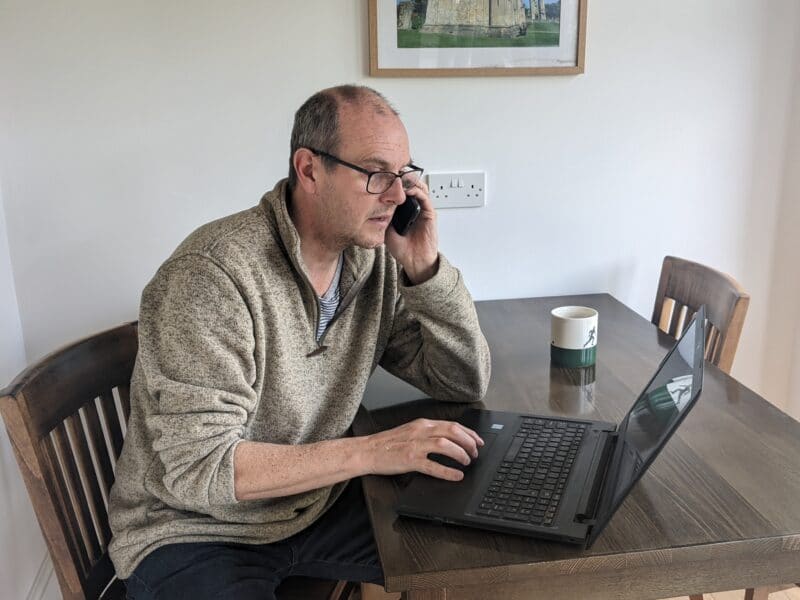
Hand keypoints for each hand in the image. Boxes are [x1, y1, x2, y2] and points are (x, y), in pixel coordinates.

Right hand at [362, 418, 483, 480]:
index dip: (469, 433)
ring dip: (460, 453)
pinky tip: (456, 475)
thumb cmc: (388, 443)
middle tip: (475, 453)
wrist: (368, 450)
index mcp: (422, 424)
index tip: (478, 440)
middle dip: (468, 442)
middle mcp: (421, 431)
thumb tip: (449, 440)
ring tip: (467, 462)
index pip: (452, 425)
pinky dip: (448, 471)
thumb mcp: (411, 431)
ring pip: (445, 445)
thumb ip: (428, 433)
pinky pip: (433, 465)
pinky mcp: (410, 460)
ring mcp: (415, 445)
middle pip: (452, 432)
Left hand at [384, 179, 438, 283]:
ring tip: (400, 177)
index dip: (394, 181)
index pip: (401, 189)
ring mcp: (422, 209)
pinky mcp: (429, 214)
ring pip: (419, 187)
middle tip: (392, 170)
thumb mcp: (386, 229)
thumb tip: (374, 203)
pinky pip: (425, 198)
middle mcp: (414, 207)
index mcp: (404, 209)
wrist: (414, 261)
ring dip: (410, 181)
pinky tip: (408, 189)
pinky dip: (417, 191)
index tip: (384, 174)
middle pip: (411, 185)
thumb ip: (383, 215)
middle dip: (402, 176)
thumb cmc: (402, 248)